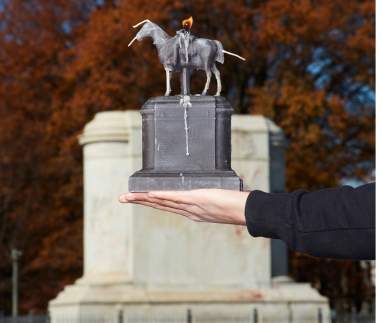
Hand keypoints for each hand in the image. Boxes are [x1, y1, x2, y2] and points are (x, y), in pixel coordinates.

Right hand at [119, 189, 249, 224]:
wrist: (245, 211)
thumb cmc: (238, 204)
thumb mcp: (223, 197)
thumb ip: (220, 192)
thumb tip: (230, 182)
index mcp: (194, 211)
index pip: (169, 206)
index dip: (153, 202)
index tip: (140, 199)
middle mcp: (189, 211)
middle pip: (160, 205)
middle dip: (140, 202)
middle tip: (122, 199)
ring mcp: (191, 206)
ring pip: (163, 202)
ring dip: (144, 199)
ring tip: (128, 196)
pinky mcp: (196, 199)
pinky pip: (175, 198)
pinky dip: (161, 196)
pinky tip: (148, 194)